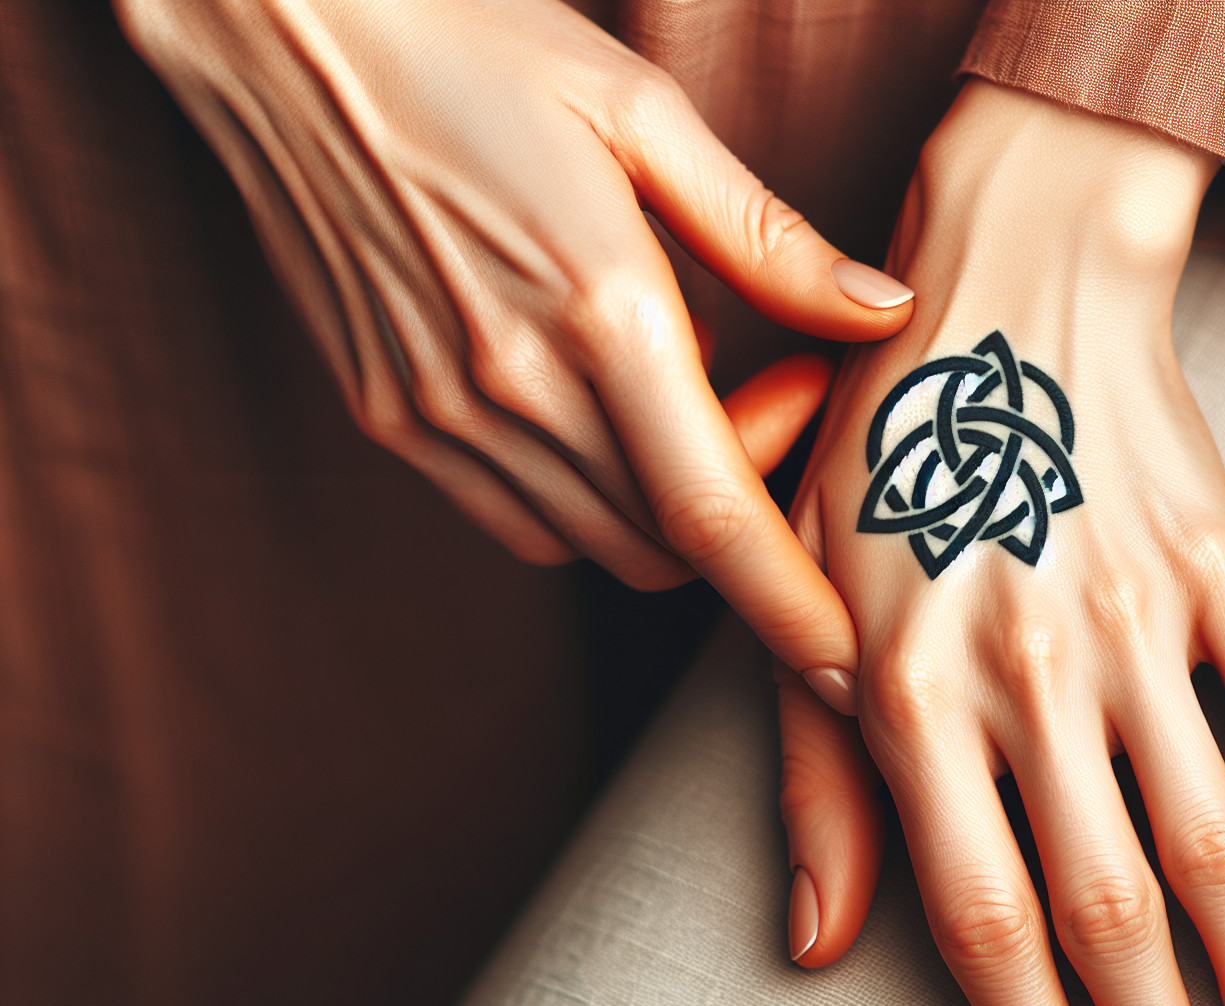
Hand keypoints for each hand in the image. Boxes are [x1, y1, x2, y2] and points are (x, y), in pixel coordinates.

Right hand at [116, 0, 915, 706]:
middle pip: (666, 547)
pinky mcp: (390, 415)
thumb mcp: (645, 115)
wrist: (282, 33)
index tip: (848, 661)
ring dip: (670, 512)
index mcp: (596, 307)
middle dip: (750, 515)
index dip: (789, 608)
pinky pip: (518, 518)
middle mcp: (509, 386)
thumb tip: (879, 313)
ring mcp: (437, 413)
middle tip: (778, 391)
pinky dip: (590, 503)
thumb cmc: (477, 46)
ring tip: (692, 388)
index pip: (711, 511)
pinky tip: (606, 410)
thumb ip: (768, 239)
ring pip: (595, 543)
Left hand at [776, 82, 1224, 1005]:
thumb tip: (811, 942)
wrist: (1009, 282)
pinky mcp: (1219, 566)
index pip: (982, 914)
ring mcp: (1132, 614)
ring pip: (1213, 834)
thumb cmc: (885, 452)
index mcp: (907, 687)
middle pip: (1109, 901)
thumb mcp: (806, 599)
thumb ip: (811, 779)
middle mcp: (1023, 666)